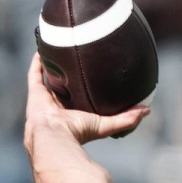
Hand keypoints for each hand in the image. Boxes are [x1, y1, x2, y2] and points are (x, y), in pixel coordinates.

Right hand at [24, 53, 147, 145]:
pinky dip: (38, 62)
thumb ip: (126, 119)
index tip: (92, 78)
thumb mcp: (106, 125)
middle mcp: (58, 107)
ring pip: (49, 80)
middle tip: (75, 62)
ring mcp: (45, 99)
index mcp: (72, 115)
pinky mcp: (34, 92)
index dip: (83, 91)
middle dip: (68, 78)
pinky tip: (43, 48)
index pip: (79, 101)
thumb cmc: (78, 133)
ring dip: (52, 68)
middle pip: (63, 89)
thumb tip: (147, 111)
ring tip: (58, 52)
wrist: (54, 134)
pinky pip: (35, 73)